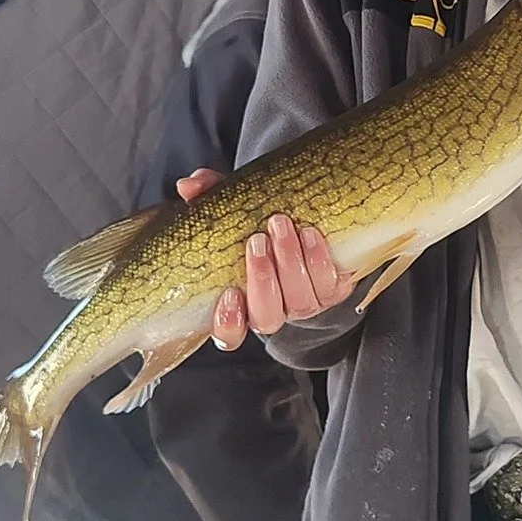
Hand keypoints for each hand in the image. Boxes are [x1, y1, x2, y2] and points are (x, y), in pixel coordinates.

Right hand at [176, 169, 357, 346]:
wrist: (309, 223)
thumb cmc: (258, 225)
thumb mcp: (230, 211)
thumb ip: (208, 198)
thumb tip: (188, 186)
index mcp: (240, 305)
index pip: (228, 335)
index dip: (228, 324)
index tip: (229, 294)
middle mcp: (273, 310)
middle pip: (267, 316)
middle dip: (262, 279)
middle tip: (256, 241)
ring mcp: (304, 303)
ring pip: (299, 301)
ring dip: (290, 262)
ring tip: (281, 225)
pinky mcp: (333, 290)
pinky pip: (329, 285)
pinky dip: (318, 259)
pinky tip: (309, 233)